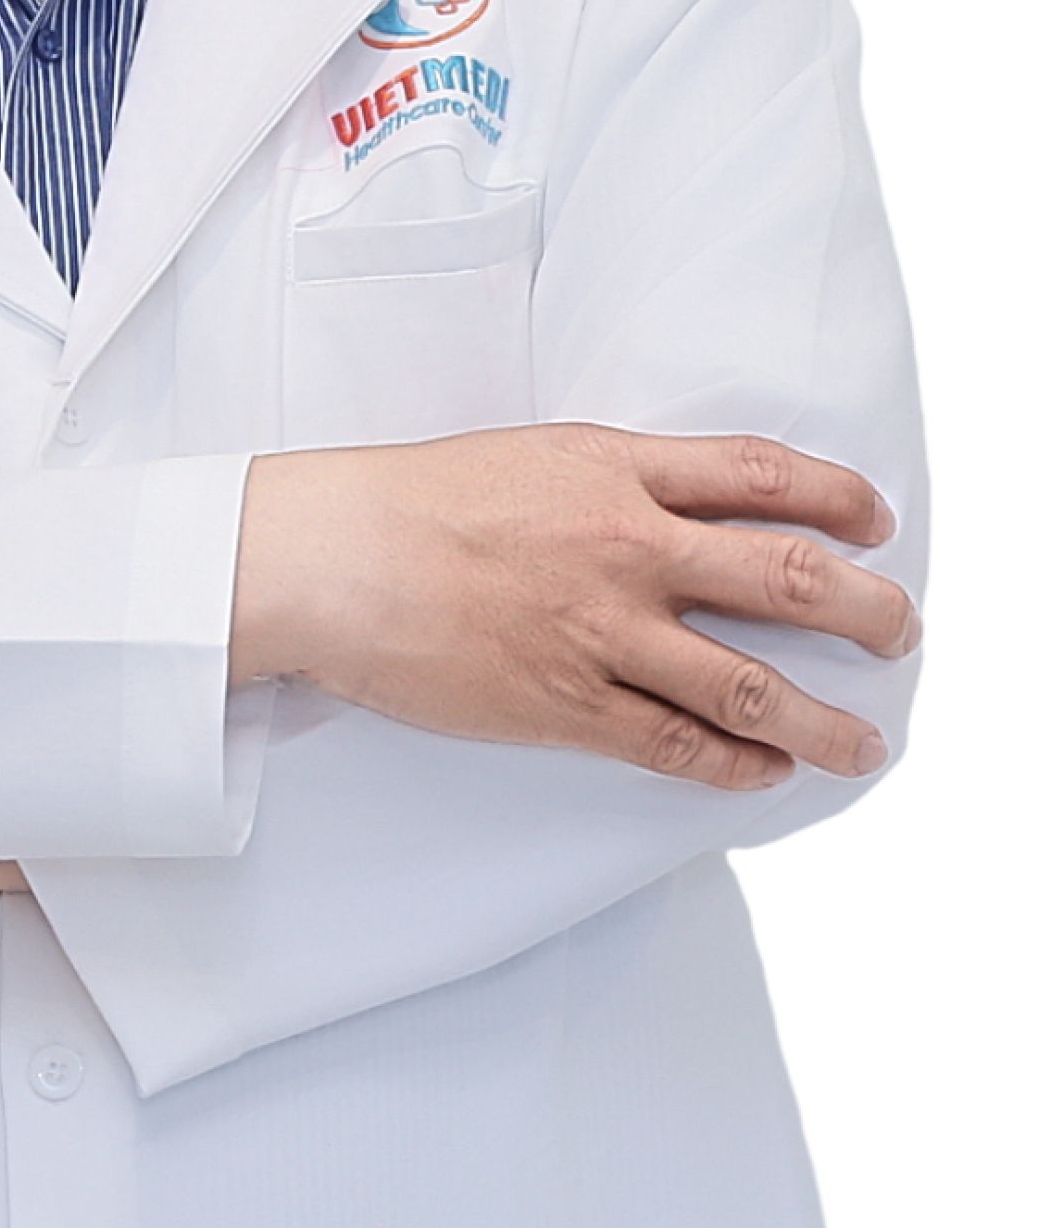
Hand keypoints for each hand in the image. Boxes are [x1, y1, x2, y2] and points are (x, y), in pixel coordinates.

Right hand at [229, 423, 918, 789]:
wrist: (328, 556)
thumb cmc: (412, 500)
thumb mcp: (531, 456)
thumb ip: (614, 480)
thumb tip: (685, 510)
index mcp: (615, 470)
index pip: (764, 476)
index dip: (840, 498)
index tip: (875, 520)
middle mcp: (626, 547)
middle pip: (789, 580)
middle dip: (868, 614)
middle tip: (899, 633)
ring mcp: (600, 631)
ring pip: (748, 685)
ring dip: (823, 722)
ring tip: (862, 744)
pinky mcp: (564, 704)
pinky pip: (675, 746)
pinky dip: (733, 765)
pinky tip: (762, 771)